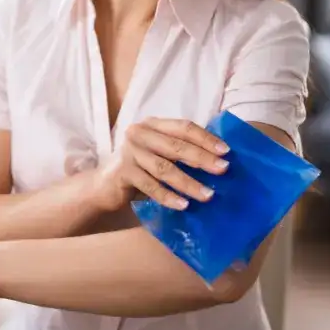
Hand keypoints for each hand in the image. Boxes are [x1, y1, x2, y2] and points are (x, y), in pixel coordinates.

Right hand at [92, 117, 229, 211]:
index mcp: (153, 124)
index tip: (225, 151)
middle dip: (202, 159)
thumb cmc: (139, 169)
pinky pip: (150, 186)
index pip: (184, 127)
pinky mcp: (123, 172)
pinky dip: (168, 196)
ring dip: (189, 183)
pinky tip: (183, 205)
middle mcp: (140, 133)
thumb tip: (217, 159)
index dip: (205, 138)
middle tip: (223, 170)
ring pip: (165, 168)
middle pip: (176, 146)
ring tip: (208, 195)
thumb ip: (180, 150)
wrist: (104, 185)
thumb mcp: (158, 153)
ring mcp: (130, 152)